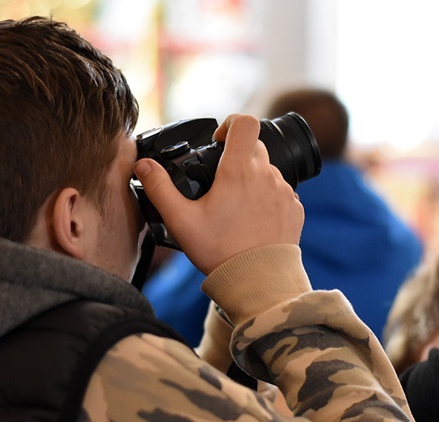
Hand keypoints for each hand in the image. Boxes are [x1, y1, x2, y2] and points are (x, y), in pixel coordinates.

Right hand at [134, 114, 303, 274]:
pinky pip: (281, 193)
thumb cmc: (220, 252)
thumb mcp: (181, 221)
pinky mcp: (295, 210)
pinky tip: (253, 220)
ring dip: (253, 180)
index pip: (245, 122)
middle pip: (255, 146)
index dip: (230, 124)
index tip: (218, 143)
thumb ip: (159, 188)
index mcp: (239, 170)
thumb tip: (143, 166)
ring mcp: (284, 192)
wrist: (258, 282)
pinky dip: (268, 199)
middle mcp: (266, 175)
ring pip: (268, 171)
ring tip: (236, 207)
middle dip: (237, 156)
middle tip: (220, 183)